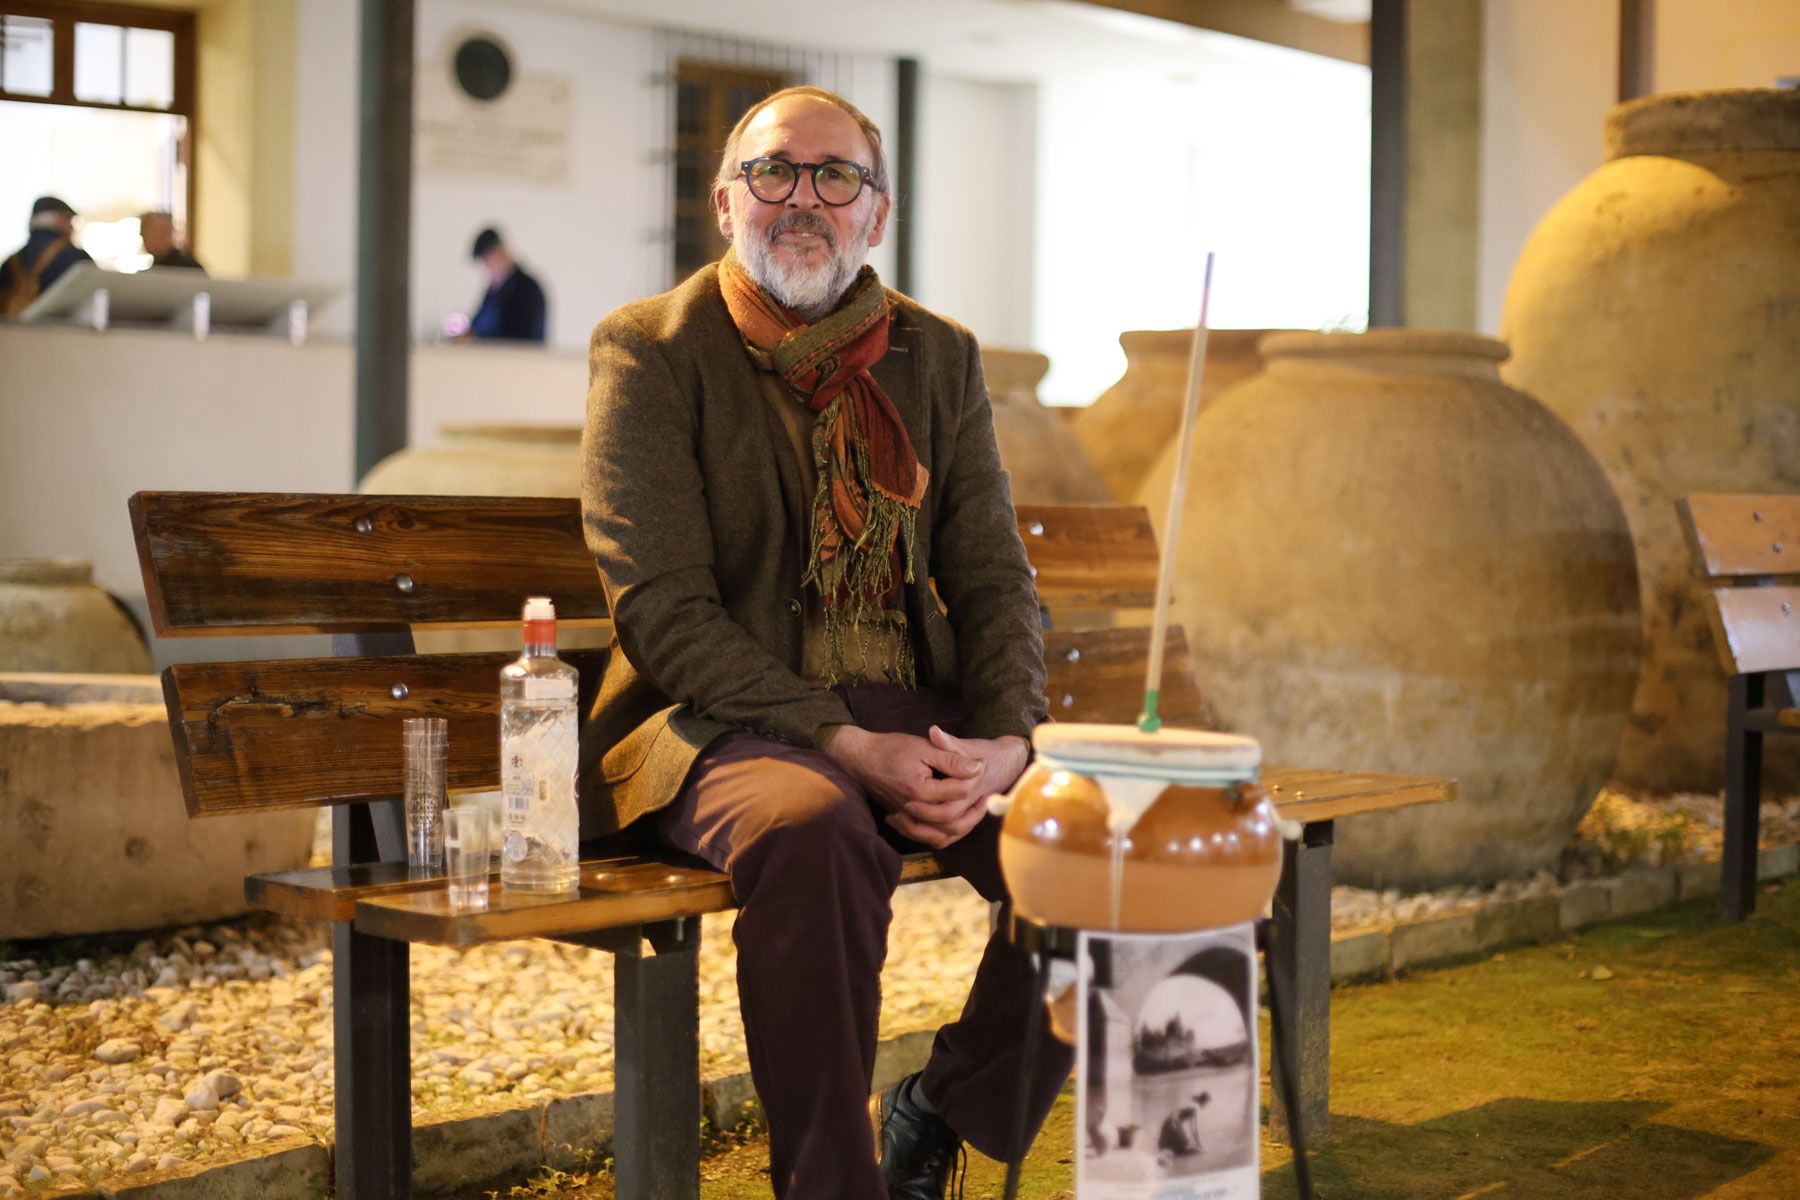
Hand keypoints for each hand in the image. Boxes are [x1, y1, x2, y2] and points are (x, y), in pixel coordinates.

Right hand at [823, 726, 986, 848]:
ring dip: (961, 827)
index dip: (972, 780)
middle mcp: (912, 808)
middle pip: (952, 820)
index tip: (982, 768)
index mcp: (919, 790)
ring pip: (940, 835)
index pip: (956, 792)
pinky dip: (941, 835)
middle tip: (986, 797)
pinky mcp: (901, 820)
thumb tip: (978, 767)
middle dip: (973, 810)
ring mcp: (906, 817)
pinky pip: (925, 837)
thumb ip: (951, 758)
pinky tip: (952, 824)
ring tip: (974, 813)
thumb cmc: (891, 748)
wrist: (860, 757)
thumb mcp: (923, 747)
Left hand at [888, 727, 1028, 846]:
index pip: (947, 808)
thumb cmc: (986, 753)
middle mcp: (970, 805)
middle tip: (897, 812)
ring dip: (921, 832)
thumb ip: (949, 744)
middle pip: (945, 827)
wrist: (1006, 762)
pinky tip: (907, 822)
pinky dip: (928, 834)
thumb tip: (934, 732)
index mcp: (971, 789)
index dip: (923, 806)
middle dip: (918, 823)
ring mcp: (968, 814)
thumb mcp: (967, 746)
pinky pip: (947, 836)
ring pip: (945, 837)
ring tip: (896, 819)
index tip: (905, 799)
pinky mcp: (964, 818)